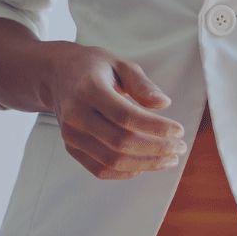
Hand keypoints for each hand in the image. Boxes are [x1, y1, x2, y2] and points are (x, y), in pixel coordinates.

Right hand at [33, 41, 186, 180]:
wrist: (56, 75)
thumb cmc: (92, 67)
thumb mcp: (118, 63)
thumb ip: (141, 83)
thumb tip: (163, 104)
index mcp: (88, 89)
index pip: (125, 116)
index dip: (155, 128)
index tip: (179, 130)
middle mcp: (75, 115)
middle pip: (121, 143)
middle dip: (156, 149)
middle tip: (180, 147)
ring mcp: (71, 134)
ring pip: (112, 160)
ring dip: (146, 164)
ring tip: (170, 159)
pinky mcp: (71, 148)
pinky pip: (101, 169)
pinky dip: (127, 172)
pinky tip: (146, 164)